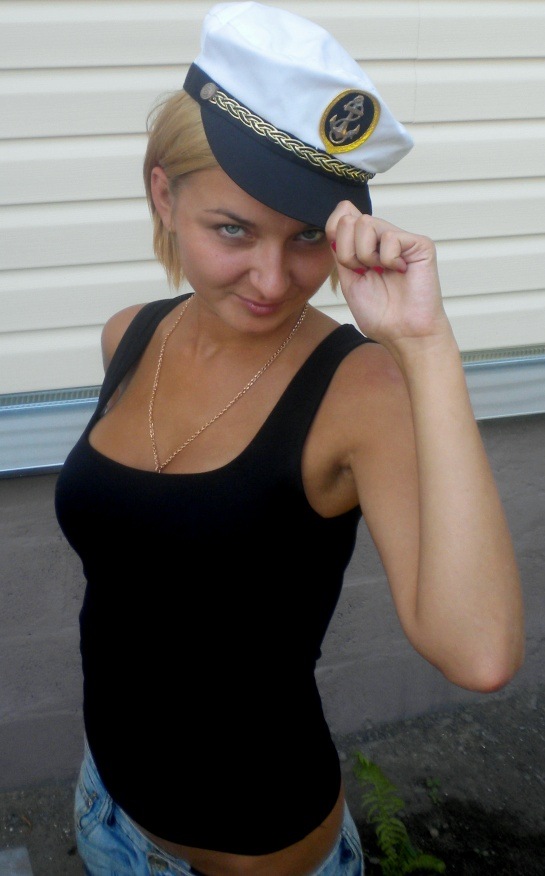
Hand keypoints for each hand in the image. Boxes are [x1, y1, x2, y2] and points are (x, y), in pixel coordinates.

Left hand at [326, 202, 449, 347]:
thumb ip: (342, 248)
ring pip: (366, 223)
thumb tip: (343, 210)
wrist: (403, 334)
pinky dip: (389, 259)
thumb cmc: (380, 314)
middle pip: (350, 219)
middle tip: (364, 272)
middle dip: (348, 251)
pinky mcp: (419, 244)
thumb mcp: (348, 279)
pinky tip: (401, 272)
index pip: (343, 216)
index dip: (335, 231)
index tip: (345, 261)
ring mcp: (401, 239)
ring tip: (381, 272)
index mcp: (364, 246)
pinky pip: (390, 237)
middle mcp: (382, 239)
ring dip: (366, 255)